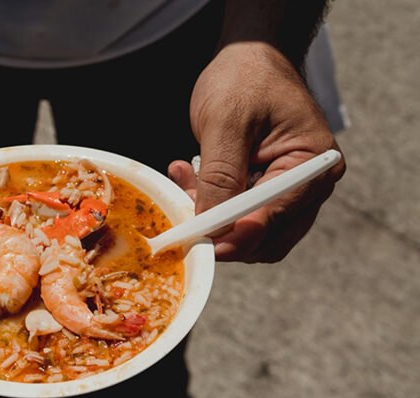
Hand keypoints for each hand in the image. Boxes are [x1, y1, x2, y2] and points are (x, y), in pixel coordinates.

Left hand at [169, 42, 345, 262]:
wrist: (250, 58)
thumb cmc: (245, 79)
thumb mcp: (226, 122)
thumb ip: (221, 175)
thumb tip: (212, 224)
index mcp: (314, 165)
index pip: (276, 216)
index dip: (236, 235)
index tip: (199, 240)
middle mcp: (310, 185)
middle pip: (268, 238)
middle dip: (223, 232)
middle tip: (183, 215)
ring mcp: (290, 191)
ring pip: (251, 233)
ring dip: (213, 219)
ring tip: (184, 181)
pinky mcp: (267, 192)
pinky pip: (239, 216)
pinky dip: (212, 207)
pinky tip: (189, 180)